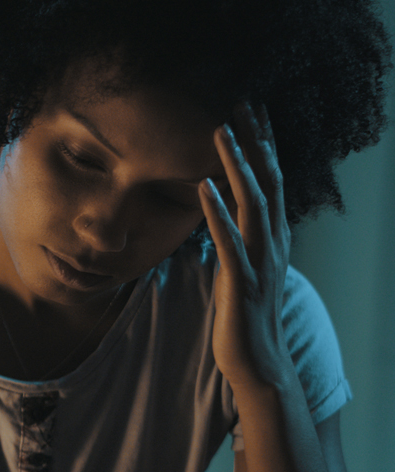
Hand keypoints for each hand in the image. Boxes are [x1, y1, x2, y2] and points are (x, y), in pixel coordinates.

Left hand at [198, 101, 292, 389]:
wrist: (261, 364)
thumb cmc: (247, 317)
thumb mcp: (245, 269)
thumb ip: (241, 239)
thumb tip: (226, 214)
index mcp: (273, 238)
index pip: (272, 181)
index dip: (264, 145)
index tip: (253, 111)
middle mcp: (272, 243)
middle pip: (268, 181)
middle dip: (255, 141)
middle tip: (241, 103)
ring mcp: (260, 262)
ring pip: (252, 203)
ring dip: (236, 165)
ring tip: (221, 131)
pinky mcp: (241, 283)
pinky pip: (229, 241)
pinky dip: (216, 211)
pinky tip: (202, 186)